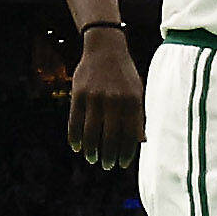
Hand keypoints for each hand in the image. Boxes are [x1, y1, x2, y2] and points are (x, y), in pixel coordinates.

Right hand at [66, 30, 142, 168]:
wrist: (105, 48)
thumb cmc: (124, 74)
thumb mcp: (137, 92)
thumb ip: (139, 116)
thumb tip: (141, 142)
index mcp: (132, 101)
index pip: (129, 135)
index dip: (126, 153)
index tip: (122, 164)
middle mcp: (114, 100)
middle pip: (110, 137)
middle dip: (109, 156)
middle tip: (107, 166)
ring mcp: (95, 97)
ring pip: (91, 133)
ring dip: (91, 150)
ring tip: (92, 159)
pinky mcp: (78, 94)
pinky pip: (75, 122)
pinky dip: (75, 138)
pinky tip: (77, 147)